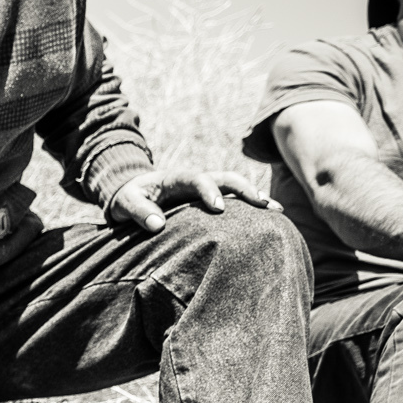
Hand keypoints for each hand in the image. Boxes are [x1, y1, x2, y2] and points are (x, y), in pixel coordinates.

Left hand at [107, 169, 279, 232]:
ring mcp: (206, 189)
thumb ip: (139, 211)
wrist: (133, 194)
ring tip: (276, 210)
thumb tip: (157, 225)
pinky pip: (235, 202)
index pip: (196, 178)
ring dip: (255, 197)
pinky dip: (252, 208)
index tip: (218, 208)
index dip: (208, 190)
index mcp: (175, 178)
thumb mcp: (125, 203)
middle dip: (243, 189)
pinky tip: (271, 219)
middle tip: (260, 204)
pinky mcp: (211, 201)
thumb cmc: (128, 199)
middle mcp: (196, 180)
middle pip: (225, 178)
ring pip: (235, 188)